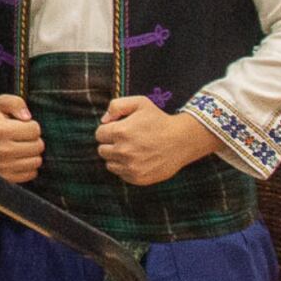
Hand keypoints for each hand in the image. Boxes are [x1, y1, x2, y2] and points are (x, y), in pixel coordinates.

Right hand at [0, 95, 43, 183]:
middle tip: (22, 138)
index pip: (35, 129)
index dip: (31, 126)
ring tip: (20, 148)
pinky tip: (18, 159)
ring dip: (32, 154)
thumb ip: (15, 103)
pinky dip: (28, 167)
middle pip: (38, 146)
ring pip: (37, 161)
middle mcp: (0, 150)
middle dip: (34, 140)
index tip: (21, 126)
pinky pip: (32, 173)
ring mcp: (3, 167)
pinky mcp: (7, 179)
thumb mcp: (2, 105)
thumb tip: (27, 116)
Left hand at [94, 95, 221, 186]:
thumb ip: (116, 106)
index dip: (108, 130)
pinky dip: (126, 168)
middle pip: (102, 150)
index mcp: (120, 131)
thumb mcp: (140, 103)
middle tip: (126, 140)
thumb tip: (104, 120)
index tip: (119, 129)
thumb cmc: (159, 120)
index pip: (99, 134)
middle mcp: (123, 150)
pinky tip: (138, 159)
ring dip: (116, 157)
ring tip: (132, 150)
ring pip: (109, 164)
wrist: (181, 141)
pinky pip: (121, 174)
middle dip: (110, 144)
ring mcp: (130, 166)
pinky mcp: (137, 178)